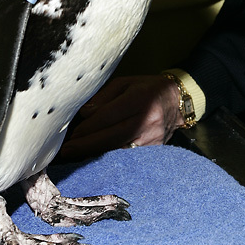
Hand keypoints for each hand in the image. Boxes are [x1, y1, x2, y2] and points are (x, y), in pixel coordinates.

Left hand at [58, 75, 183, 160]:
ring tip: (76, 157)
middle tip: (67, 151)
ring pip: (119, 150)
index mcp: (140, 99)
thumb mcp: (125, 83)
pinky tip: (95, 161)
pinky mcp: (154, 151)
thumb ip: (104, 96)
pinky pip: (128, 158)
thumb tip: (84, 114)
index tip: (72, 133)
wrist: (177, 102)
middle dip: (87, 145)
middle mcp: (147, 120)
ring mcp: (152, 138)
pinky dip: (110, 160)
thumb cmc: (146, 89)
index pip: (109, 115)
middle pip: (112, 136)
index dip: (89, 126)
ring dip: (95, 155)